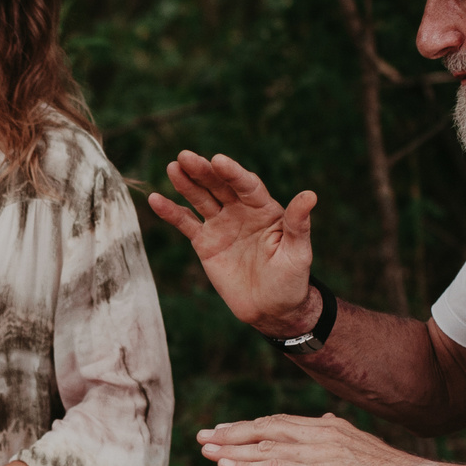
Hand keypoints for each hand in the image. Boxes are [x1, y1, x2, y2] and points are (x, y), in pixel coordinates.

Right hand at [147, 152, 322, 338]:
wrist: (271, 309)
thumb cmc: (291, 280)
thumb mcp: (298, 252)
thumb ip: (298, 224)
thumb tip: (310, 195)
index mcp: (264, 209)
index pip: (246, 185)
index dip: (232, 173)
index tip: (218, 161)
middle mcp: (241, 211)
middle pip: (219, 185)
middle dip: (203, 171)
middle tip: (185, 157)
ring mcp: (221, 225)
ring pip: (201, 199)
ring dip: (186, 183)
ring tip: (172, 168)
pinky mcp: (205, 242)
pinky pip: (186, 223)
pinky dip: (171, 212)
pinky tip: (156, 199)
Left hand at [198, 411, 431, 465]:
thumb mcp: (364, 449)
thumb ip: (341, 439)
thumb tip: (327, 423)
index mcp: (330, 428)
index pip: (282, 423)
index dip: (253, 426)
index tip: (229, 429)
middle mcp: (319, 433)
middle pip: (265, 428)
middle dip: (232, 432)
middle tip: (205, 435)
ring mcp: (315, 451)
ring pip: (262, 445)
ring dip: (229, 448)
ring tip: (204, 450)